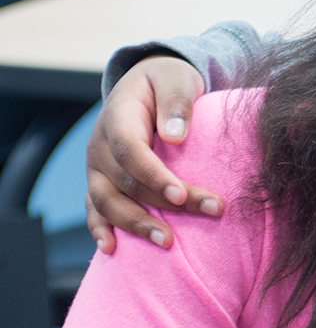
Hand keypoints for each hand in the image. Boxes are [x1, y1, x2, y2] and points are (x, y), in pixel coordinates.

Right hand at [84, 55, 221, 252]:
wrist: (149, 84)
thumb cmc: (167, 82)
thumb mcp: (175, 78)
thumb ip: (176, 102)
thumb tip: (176, 136)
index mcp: (117, 117)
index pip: (130, 151)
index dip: (153, 175)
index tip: (181, 194)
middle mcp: (100, 146)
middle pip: (126, 181)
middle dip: (165, 204)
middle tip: (208, 213)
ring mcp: (96, 168)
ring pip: (108, 202)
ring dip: (136, 224)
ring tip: (168, 243)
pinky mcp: (101, 182)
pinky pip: (95, 209)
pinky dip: (100, 229)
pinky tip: (112, 249)